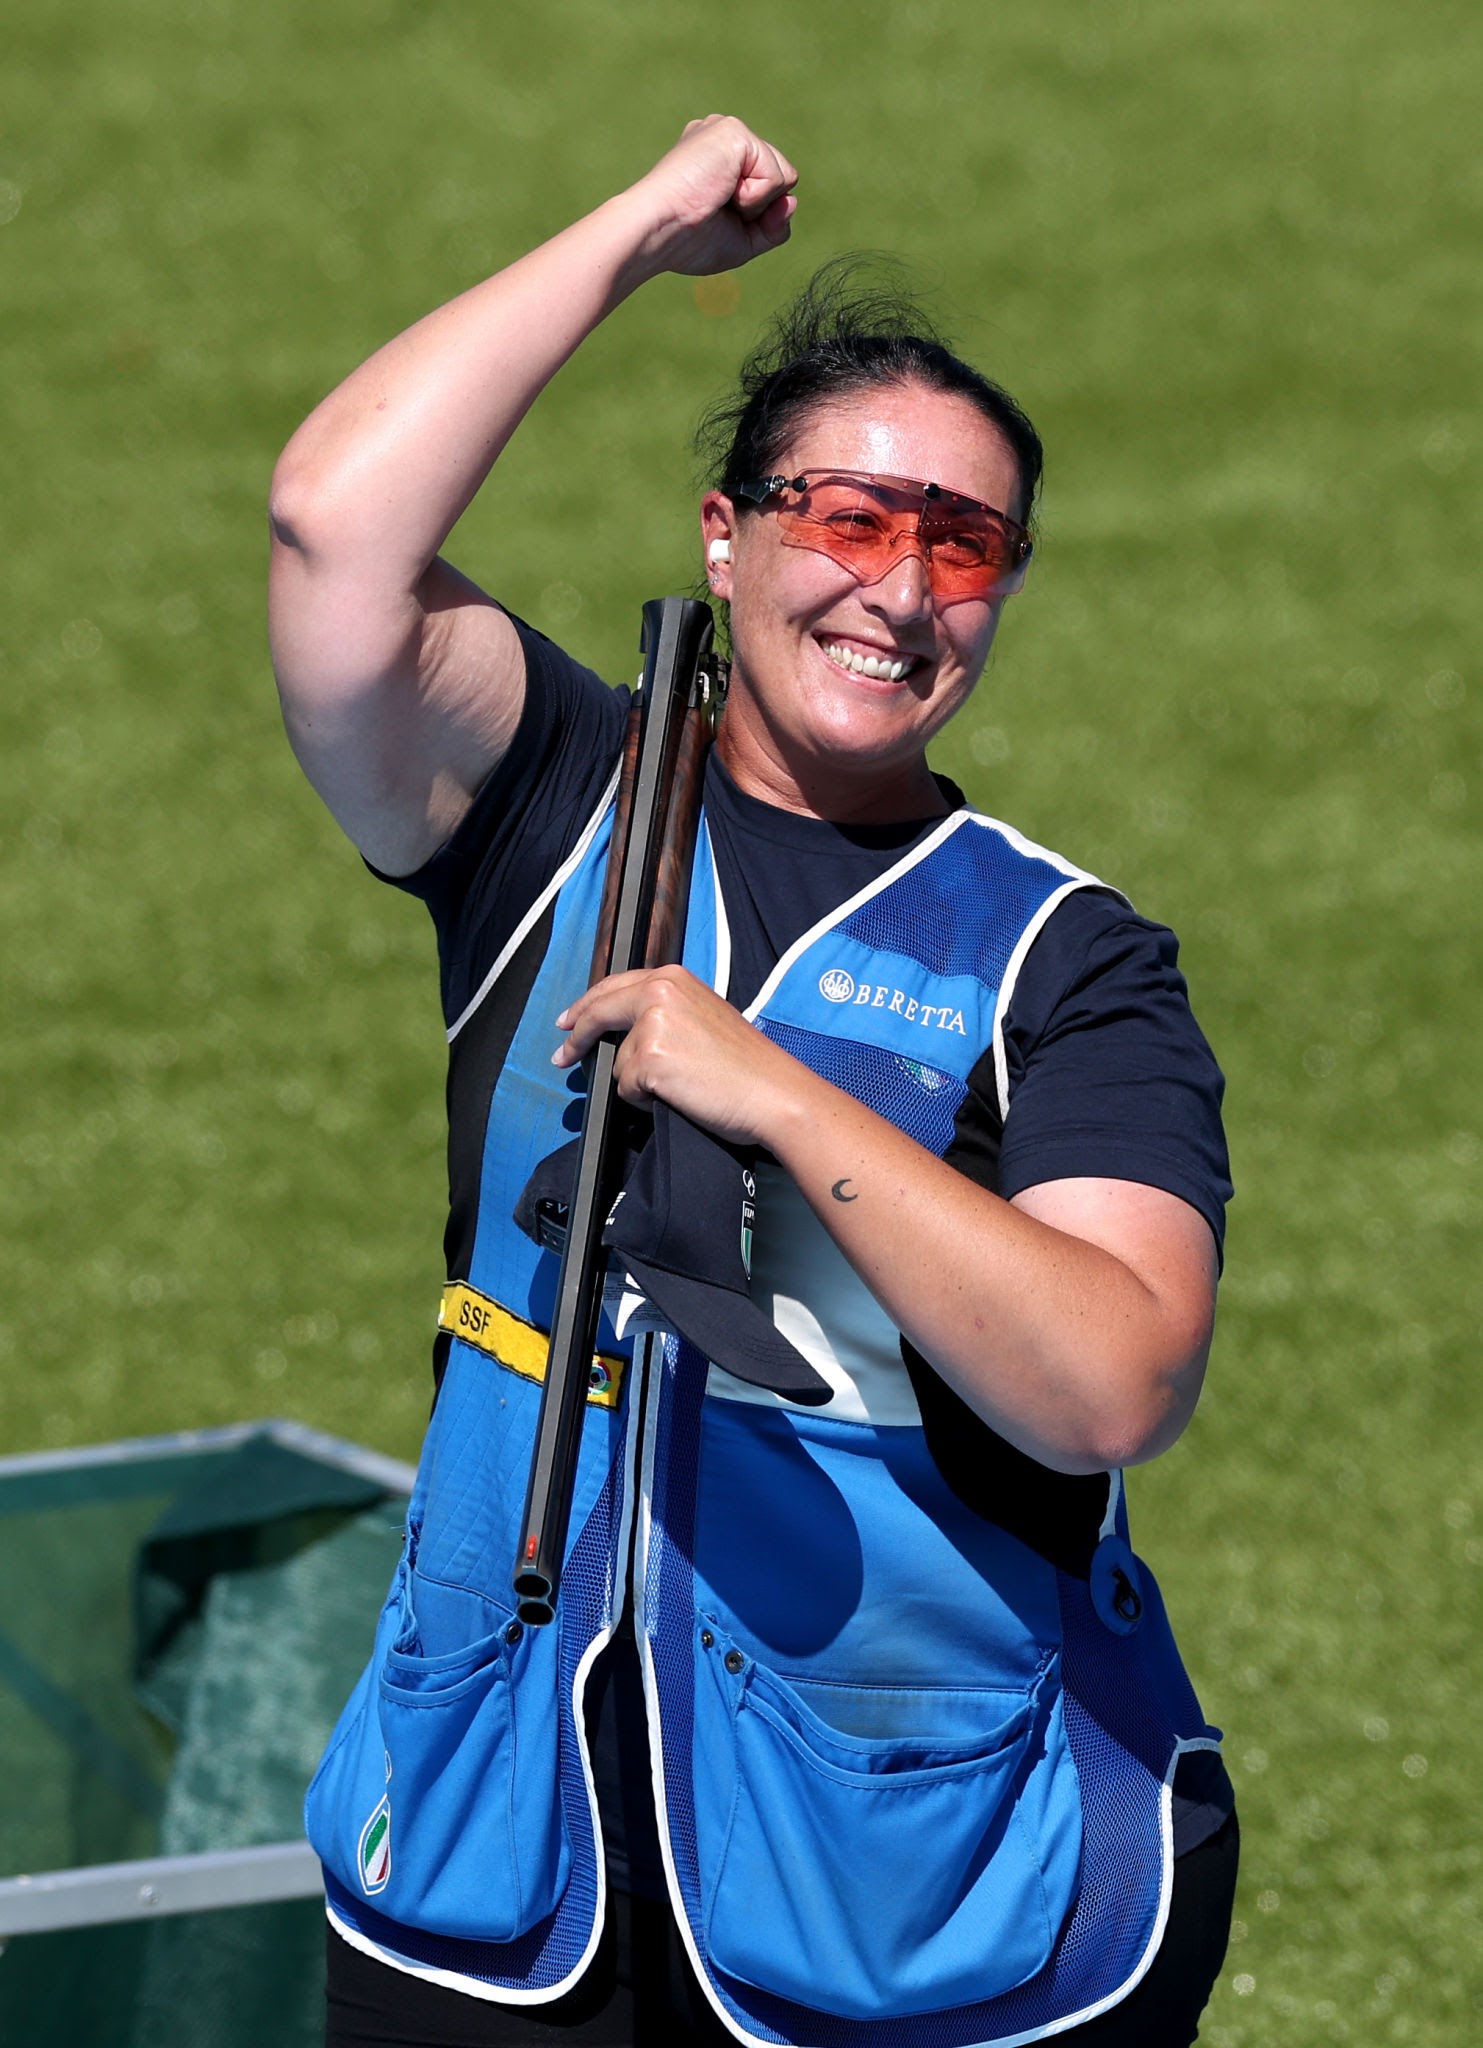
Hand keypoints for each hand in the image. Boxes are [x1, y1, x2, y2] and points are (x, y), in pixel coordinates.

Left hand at [552, 964, 802, 1145]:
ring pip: (618, 1062)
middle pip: (598, 1012)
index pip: (614, 987)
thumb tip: (627, 1033)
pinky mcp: (648, 1059)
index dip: (586, 1006)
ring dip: (638, 1081)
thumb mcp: (705, 1017)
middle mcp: (659, 991)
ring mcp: (651, 1024)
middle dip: (577, 1035)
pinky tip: (679, 1096)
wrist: (773, 1093)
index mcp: (673, 977)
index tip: (568, 1021)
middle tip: (562, 1055)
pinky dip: (646, 1100)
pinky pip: (627, 1088)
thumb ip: (667, 1013)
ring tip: (682, 1086)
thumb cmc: (747, 1066)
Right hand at [626, 115, 797, 278]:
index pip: (770, 187)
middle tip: (717, 209)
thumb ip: (773, 227)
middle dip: (759, 210)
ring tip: (717, 199)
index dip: (757, 216)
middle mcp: (725, 138)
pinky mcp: (735, 132)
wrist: (658, 231)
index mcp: (722, 160)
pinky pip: (777, 176)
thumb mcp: (742, 241)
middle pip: (782, 179)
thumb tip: (793, 201)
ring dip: (756, 204)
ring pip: (784, 176)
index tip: (716, 220)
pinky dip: (755, 197)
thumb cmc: (688, 242)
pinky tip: (720, 191)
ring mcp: (729, 131)